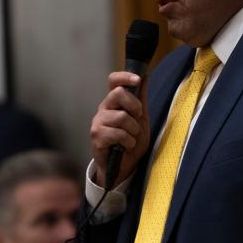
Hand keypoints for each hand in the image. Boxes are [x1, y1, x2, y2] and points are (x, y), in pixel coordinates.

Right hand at [90, 71, 149, 186]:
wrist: (124, 165)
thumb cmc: (131, 141)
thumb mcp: (142, 119)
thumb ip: (142, 99)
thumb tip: (145, 77)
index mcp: (114, 102)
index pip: (114, 80)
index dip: (124, 76)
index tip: (137, 80)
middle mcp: (104, 108)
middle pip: (118, 94)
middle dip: (135, 106)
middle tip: (137, 118)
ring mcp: (98, 122)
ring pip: (122, 116)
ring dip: (133, 130)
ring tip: (131, 137)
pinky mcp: (96, 136)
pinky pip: (118, 133)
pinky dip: (128, 141)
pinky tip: (126, 145)